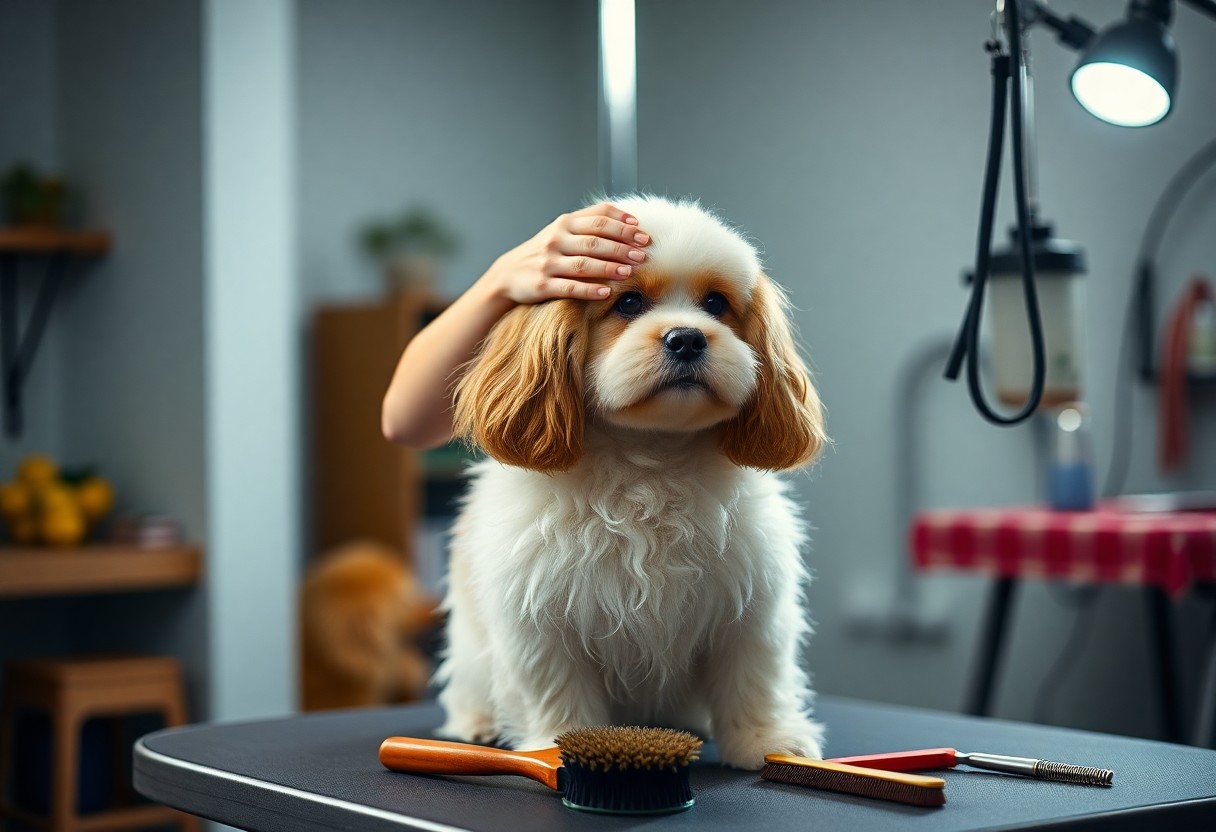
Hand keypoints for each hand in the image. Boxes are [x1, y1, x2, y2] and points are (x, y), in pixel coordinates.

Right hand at [486, 202, 649, 304]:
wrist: (507, 274)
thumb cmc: (544, 251)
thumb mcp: (561, 230)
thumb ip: (590, 223)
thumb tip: (631, 221)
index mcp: (564, 223)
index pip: (598, 219)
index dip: (623, 225)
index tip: (643, 234)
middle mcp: (556, 240)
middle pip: (595, 241)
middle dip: (622, 247)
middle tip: (643, 255)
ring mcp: (548, 263)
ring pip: (584, 264)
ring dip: (609, 267)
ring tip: (629, 272)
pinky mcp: (542, 285)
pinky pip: (569, 287)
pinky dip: (589, 290)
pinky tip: (606, 292)